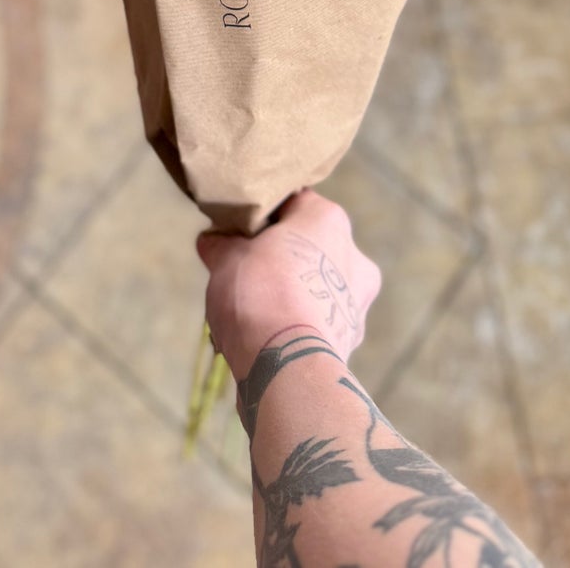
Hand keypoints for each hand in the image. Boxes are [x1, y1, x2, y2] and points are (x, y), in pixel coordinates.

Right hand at [197, 189, 380, 378]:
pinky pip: (317, 324)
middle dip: (280, 261)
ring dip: (290, 296)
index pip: (294, 204)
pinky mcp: (351, 342)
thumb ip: (222, 244)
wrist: (287, 366)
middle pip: (309, 249)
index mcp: (328, 219)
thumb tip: (212, 241)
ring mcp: (357, 302)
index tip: (240, 235)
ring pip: (315, 289)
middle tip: (244, 274)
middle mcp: (353, 256)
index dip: (263, 219)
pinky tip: (266, 339)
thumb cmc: (260, 292)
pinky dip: (296, 328)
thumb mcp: (226, 257)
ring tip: (251, 314)